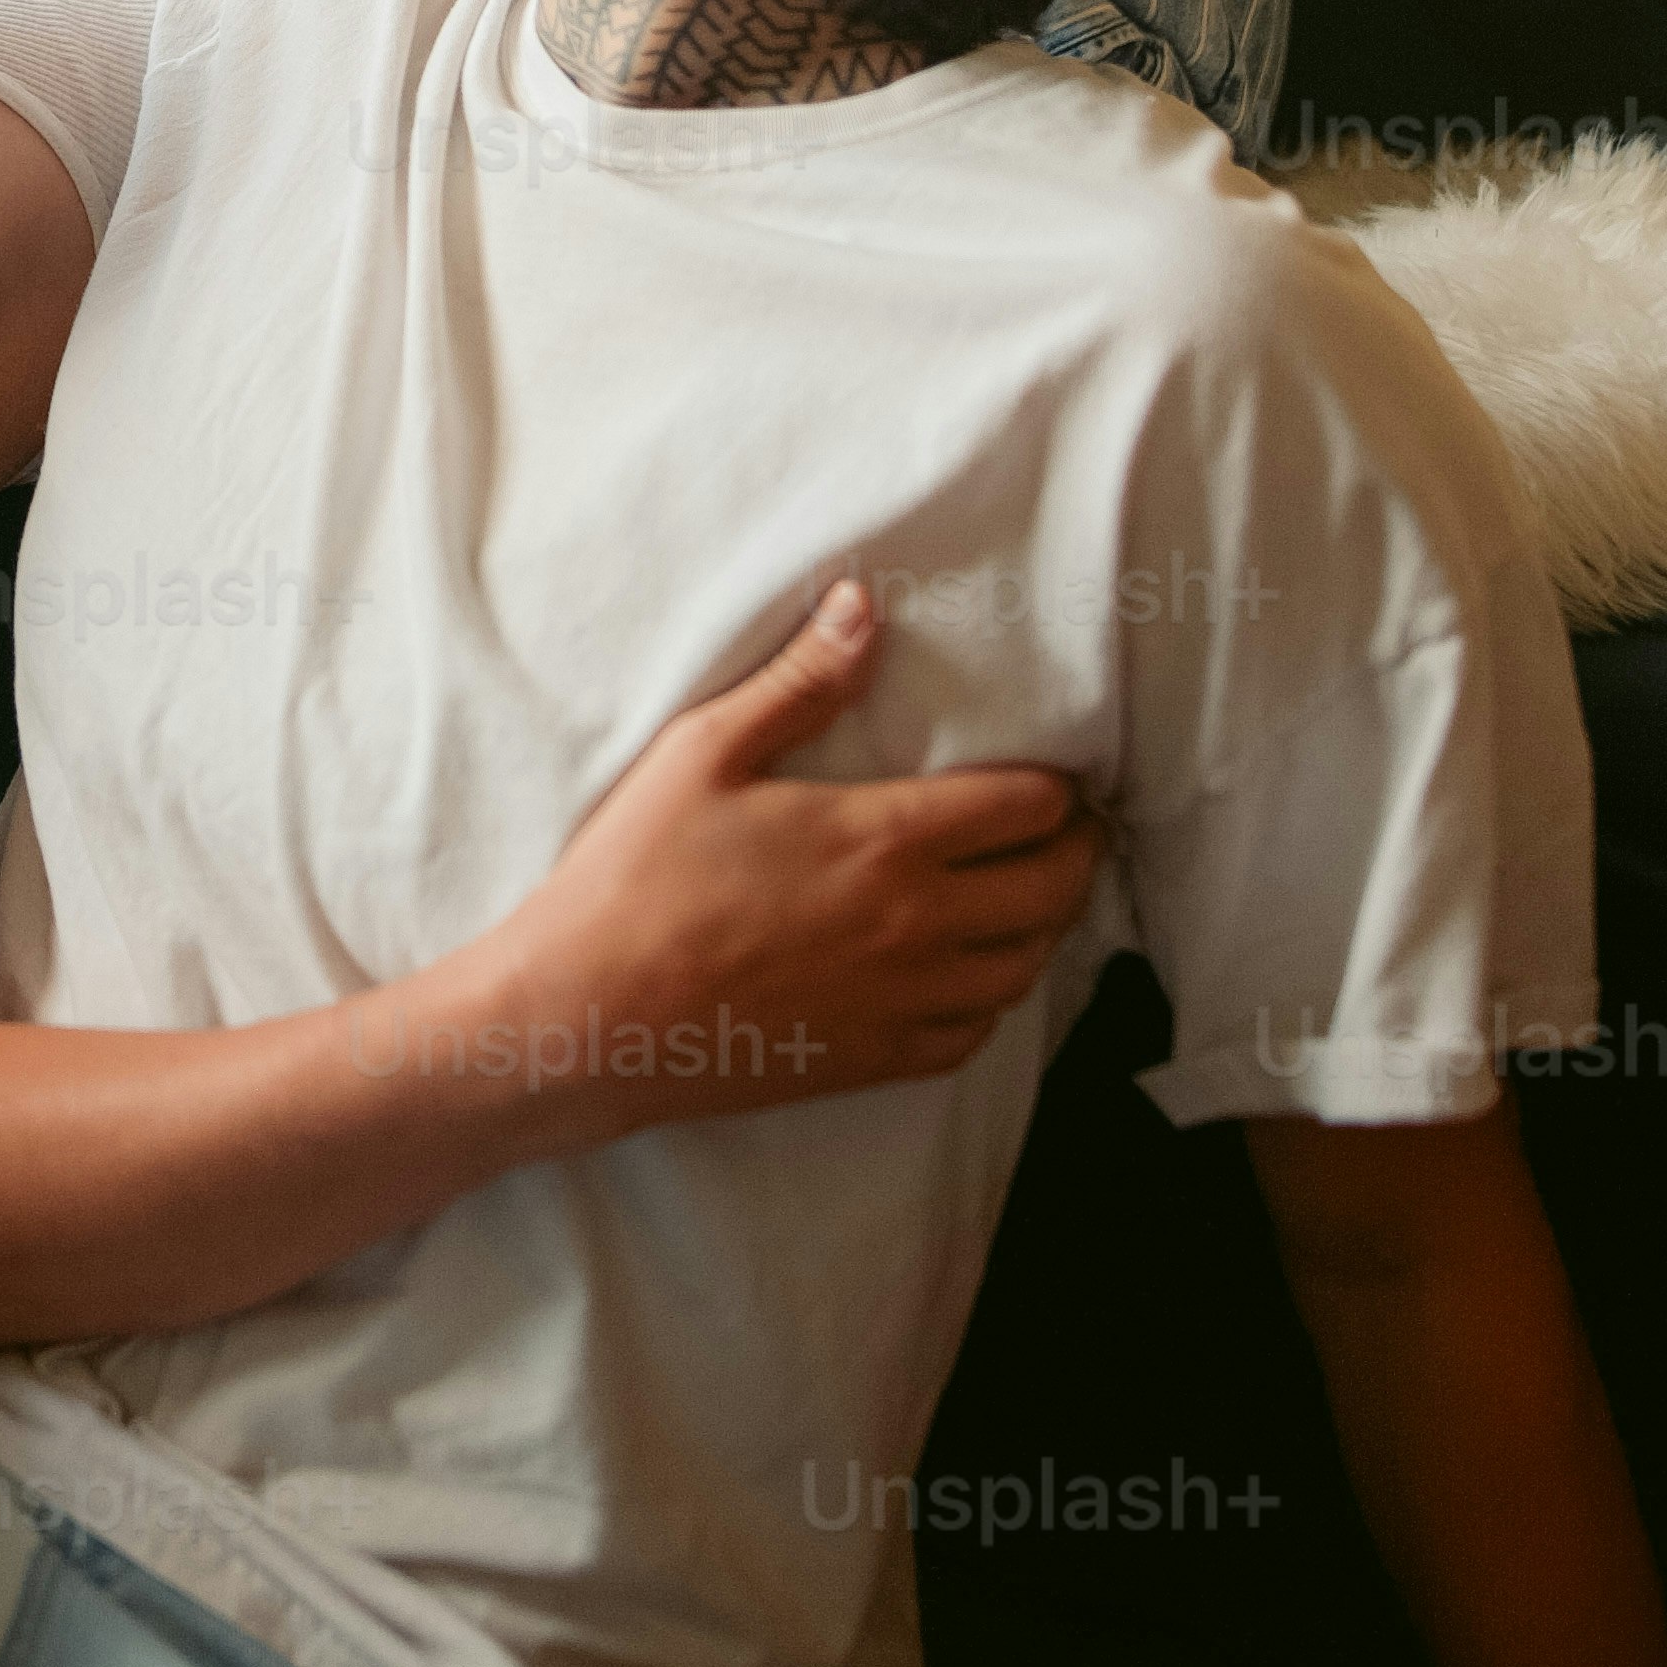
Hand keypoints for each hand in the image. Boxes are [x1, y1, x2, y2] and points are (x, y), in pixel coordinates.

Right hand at [459, 580, 1102, 1138]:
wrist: (590, 1015)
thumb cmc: (636, 877)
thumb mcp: (704, 753)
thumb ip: (797, 684)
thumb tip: (863, 606)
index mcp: (885, 840)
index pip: (1027, 808)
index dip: (1058, 787)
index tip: (1057, 775)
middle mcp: (916, 925)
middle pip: (1052, 890)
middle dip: (1076, 851)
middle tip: (1070, 828)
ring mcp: (902, 1002)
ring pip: (1025, 967)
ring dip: (1044, 926)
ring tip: (1030, 895)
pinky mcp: (875, 1060)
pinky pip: (976, 1034)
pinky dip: (992, 1000)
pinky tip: (969, 975)